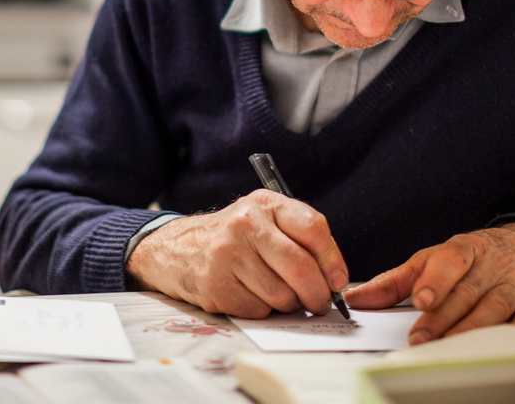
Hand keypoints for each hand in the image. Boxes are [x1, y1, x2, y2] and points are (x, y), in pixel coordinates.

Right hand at [124, 189, 348, 318]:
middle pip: (300, 267)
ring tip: (278, 295)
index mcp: (264, 204)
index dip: (332, 260)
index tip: (338, 280)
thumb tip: (334, 279)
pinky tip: (251, 296)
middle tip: (320, 303)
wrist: (176, 248)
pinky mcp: (213, 284)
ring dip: (288, 305)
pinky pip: (258, 311)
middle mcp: (244, 224)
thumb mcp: (263, 219)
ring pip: (281, 295)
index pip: (313, 228)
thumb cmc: (234, 237)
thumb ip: (298, 237)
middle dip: (318, 294)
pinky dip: (263, 311)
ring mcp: (226, 254)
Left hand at [344, 223, 514, 343]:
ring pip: (493, 311)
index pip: (450, 261)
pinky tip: (495, 347)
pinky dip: (514, 336)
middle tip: (419, 339)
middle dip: (442, 319)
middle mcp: (491, 266)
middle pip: (466, 293)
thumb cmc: (473, 259)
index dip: (436, 280)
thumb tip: (355, 299)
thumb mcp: (433, 260)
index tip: (421, 299)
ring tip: (445, 348)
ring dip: (469, 332)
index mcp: (464, 249)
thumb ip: (395, 281)